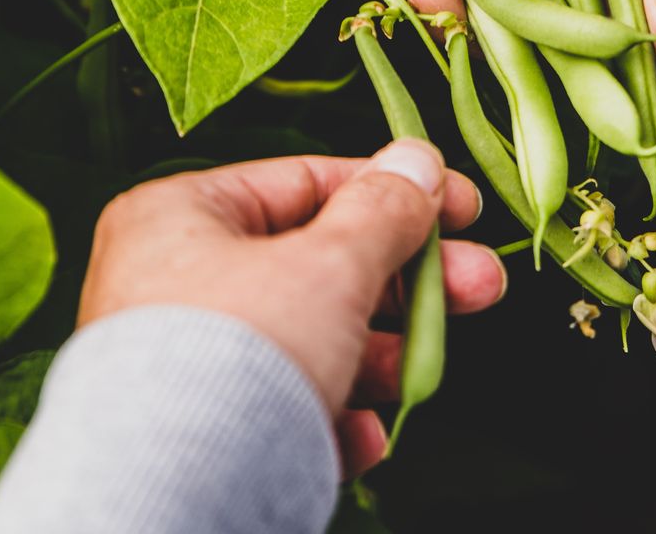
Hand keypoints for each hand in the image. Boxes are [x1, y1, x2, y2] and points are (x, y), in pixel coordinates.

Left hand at [77, 141, 504, 474]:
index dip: (395, 190)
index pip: (305, 182)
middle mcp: (173, 281)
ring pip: (308, 340)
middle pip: (317, 263)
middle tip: (483, 285)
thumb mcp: (332, 264)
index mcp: (181, 216)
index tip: (464, 208)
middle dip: (408, 282)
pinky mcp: (202, 429)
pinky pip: (281, 407)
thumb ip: (385, 212)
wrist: (174, 494)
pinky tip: (361, 435)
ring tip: (430, 370)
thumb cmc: (241, 353)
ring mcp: (185, 360)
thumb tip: (419, 160)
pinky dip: (331, 417)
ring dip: (381, 356)